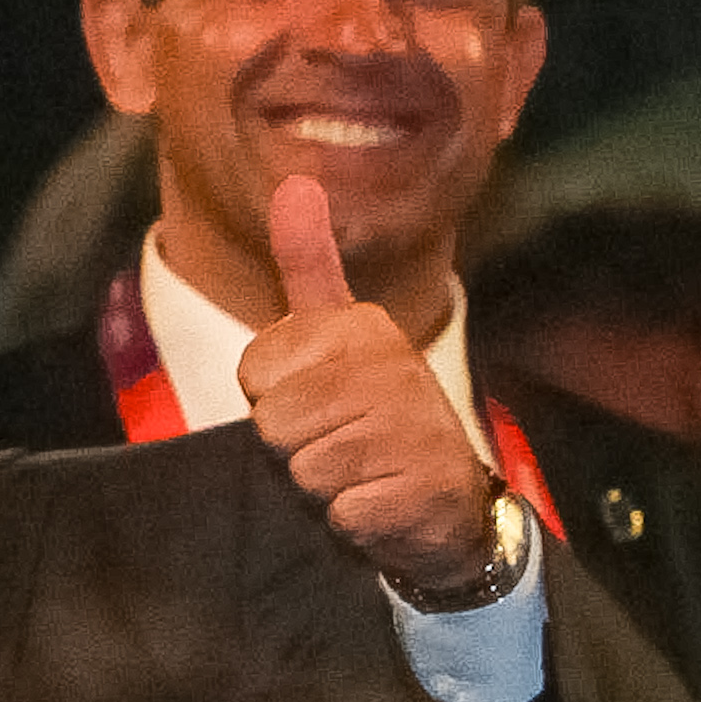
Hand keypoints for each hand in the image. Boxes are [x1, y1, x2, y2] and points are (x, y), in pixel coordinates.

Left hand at [236, 175, 501, 598]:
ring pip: (302, 468)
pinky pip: (340, 512)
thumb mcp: (341, 332)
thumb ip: (309, 263)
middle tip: (341, 442)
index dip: (272, 398)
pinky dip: (351, 519)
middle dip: (293, 446)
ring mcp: (410, 430)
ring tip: (362, 471)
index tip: (318, 398)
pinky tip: (383, 502)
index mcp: (362, 326)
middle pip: (271, 421)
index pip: (254, 371)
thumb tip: (295, 182)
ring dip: (321, 485)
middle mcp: (392, 366)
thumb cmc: (375, 415)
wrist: (446, 504)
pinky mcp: (417, 492)